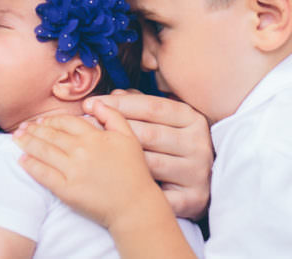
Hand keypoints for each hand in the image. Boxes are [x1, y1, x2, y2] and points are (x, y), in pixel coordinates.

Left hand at [13, 101, 164, 229]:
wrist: (134, 206)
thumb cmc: (134, 172)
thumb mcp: (129, 137)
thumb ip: (112, 115)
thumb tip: (94, 102)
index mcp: (94, 136)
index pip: (65, 121)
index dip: (50, 120)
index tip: (41, 121)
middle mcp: (81, 150)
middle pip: (50, 134)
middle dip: (33, 129)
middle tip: (21, 128)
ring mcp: (72, 170)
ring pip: (44, 151)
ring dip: (27, 143)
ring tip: (16, 139)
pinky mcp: (66, 190)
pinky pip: (43, 174)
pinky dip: (31, 166)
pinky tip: (22, 160)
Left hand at [87, 89, 211, 218]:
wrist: (207, 184)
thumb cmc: (175, 146)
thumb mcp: (165, 121)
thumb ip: (141, 105)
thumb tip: (115, 94)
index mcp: (192, 119)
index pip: (151, 107)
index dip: (119, 104)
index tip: (90, 104)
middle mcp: (198, 143)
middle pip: (149, 135)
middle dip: (113, 132)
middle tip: (84, 130)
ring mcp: (197, 171)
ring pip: (150, 164)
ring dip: (120, 161)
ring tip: (93, 156)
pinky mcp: (194, 198)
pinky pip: (159, 194)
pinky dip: (137, 191)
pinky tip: (117, 186)